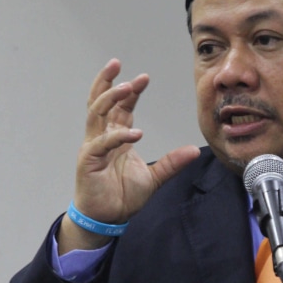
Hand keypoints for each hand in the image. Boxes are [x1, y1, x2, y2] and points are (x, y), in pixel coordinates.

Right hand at [59, 60, 199, 251]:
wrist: (107, 219)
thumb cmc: (122, 196)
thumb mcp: (154, 177)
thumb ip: (171, 162)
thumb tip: (194, 149)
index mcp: (115, 137)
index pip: (120, 108)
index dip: (130, 92)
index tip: (144, 77)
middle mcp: (102, 137)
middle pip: (99, 102)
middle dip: (107, 81)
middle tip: (116, 63)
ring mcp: (93, 147)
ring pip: (95, 114)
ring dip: (109, 98)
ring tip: (125, 86)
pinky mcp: (88, 161)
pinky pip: (102, 143)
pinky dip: (118, 136)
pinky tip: (135, 133)